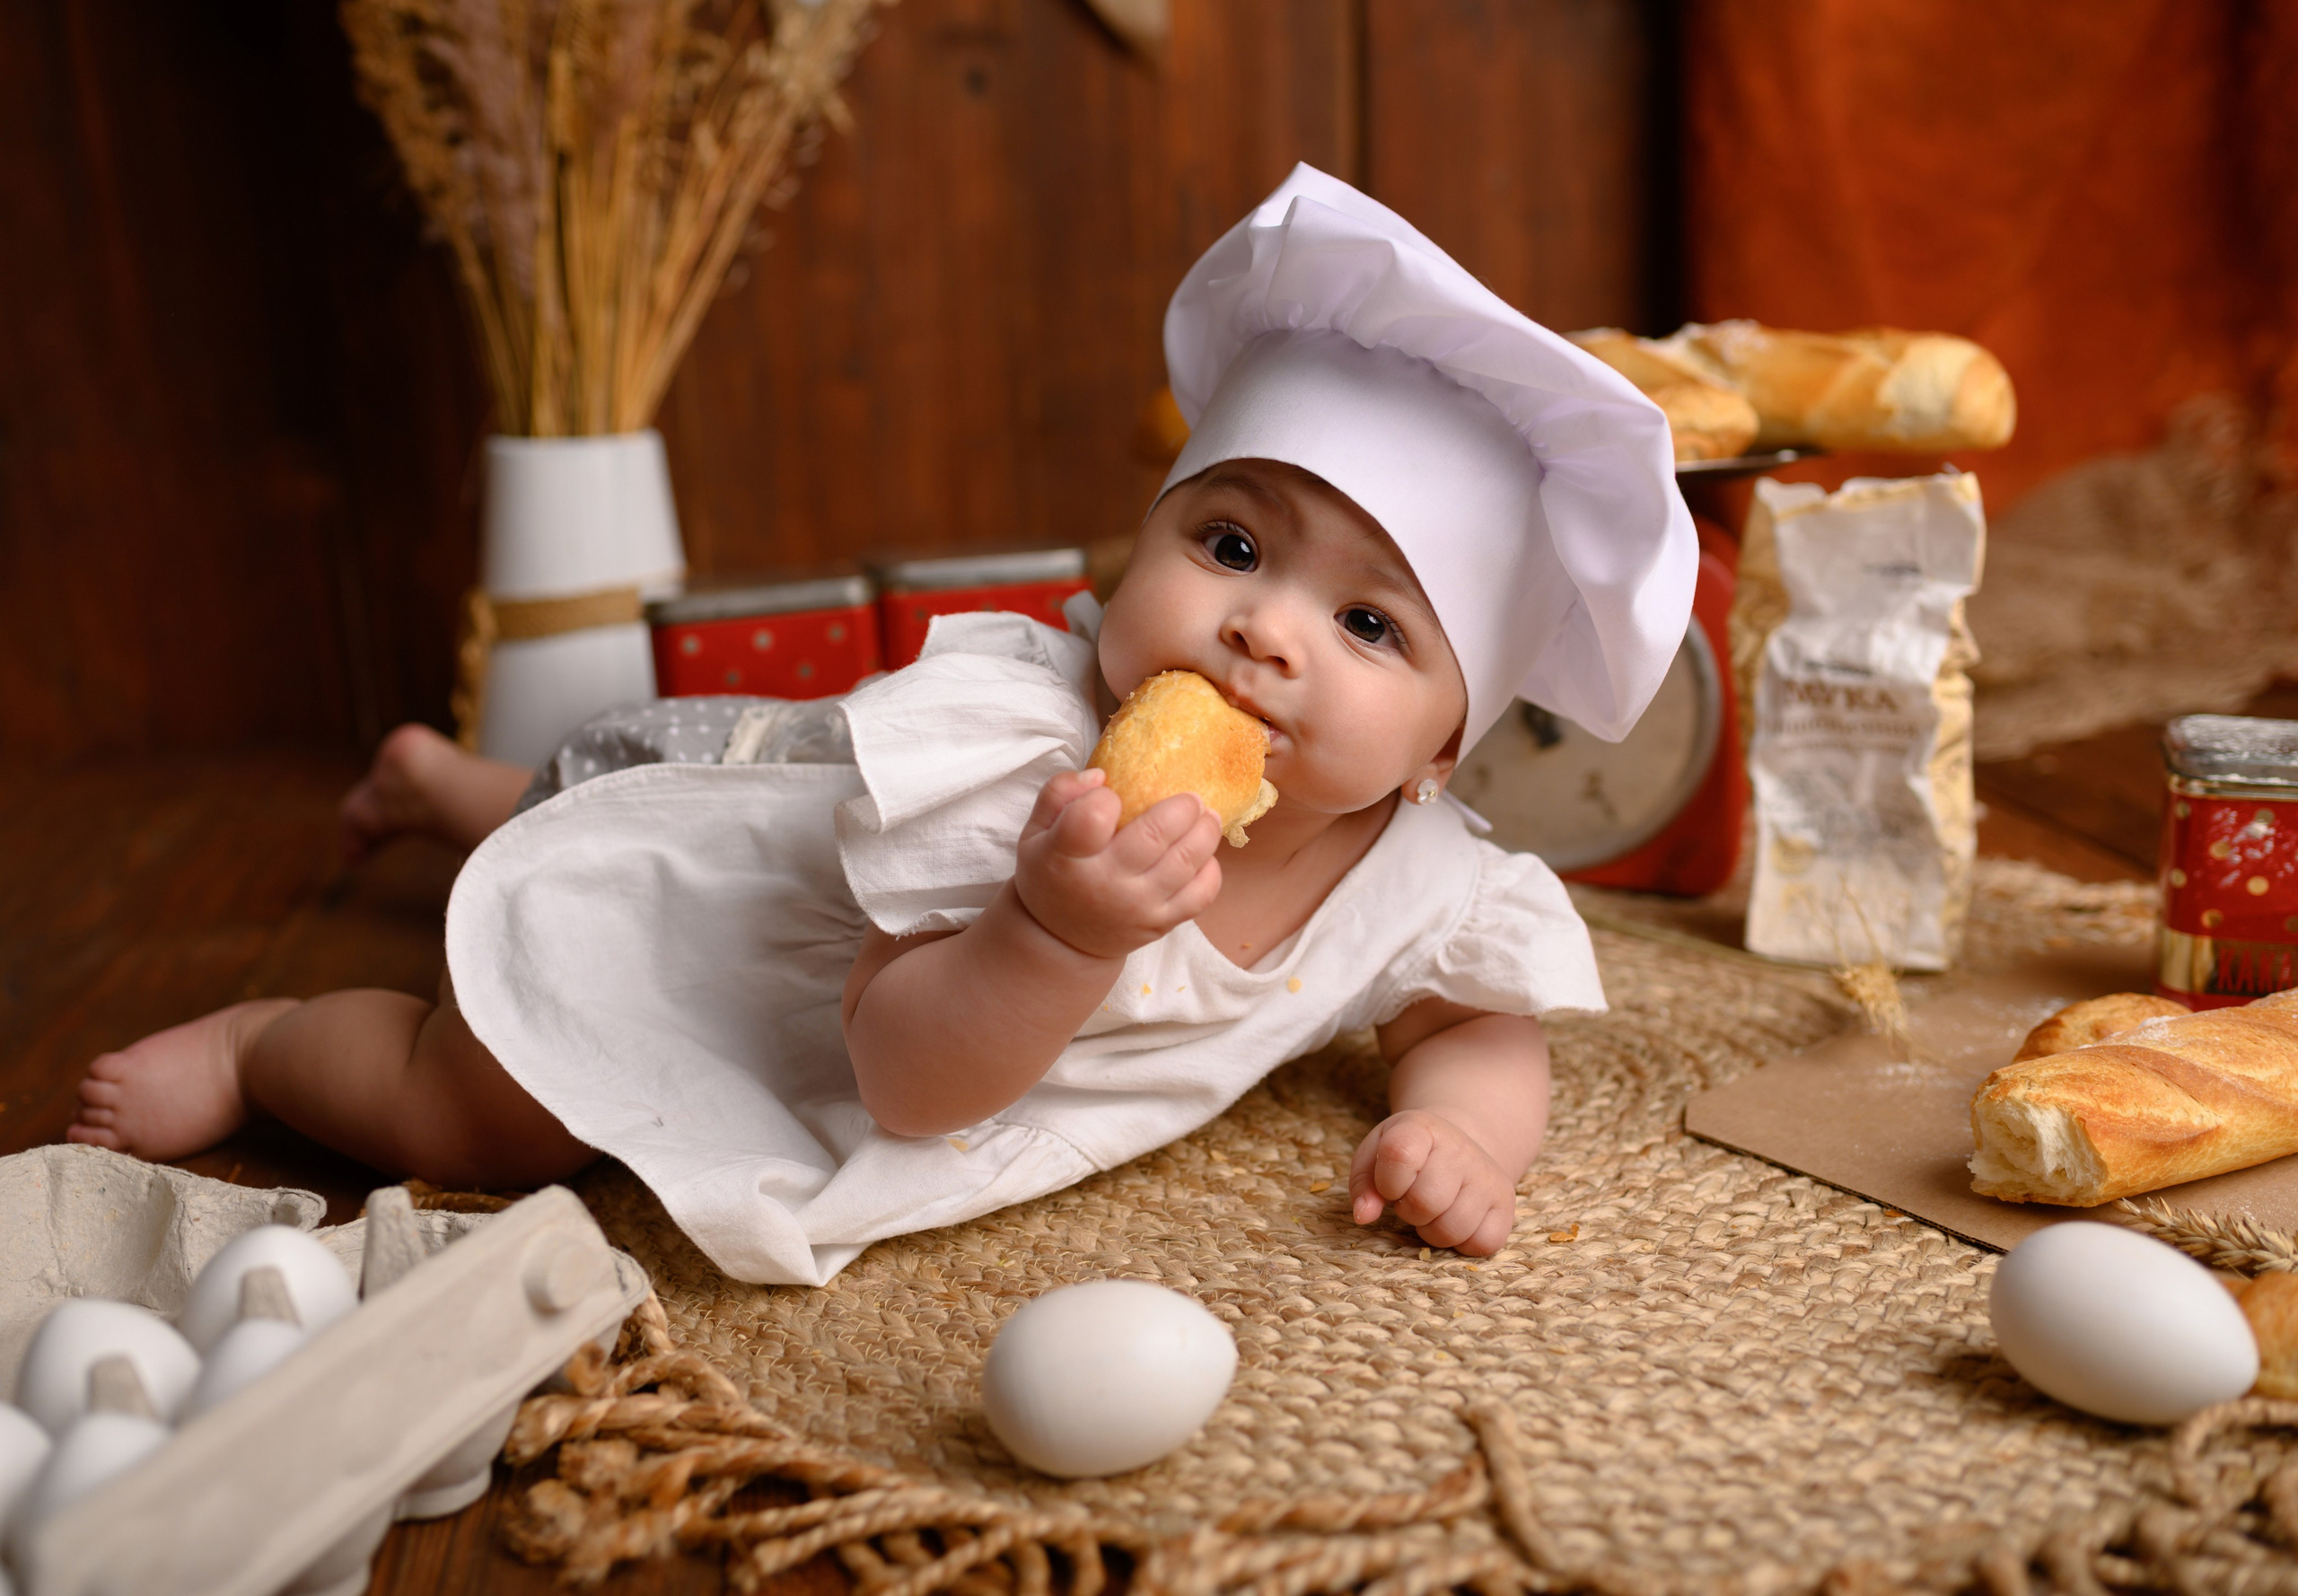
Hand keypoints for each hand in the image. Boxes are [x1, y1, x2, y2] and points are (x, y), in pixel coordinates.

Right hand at [1011, 769, 1222, 960]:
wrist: (1061, 938)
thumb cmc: (1052, 872)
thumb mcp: (1035, 831)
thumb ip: (1059, 793)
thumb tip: (1101, 776)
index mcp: (1066, 857)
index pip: (1091, 817)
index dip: (1106, 798)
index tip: (1113, 796)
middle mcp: (1104, 883)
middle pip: (1155, 835)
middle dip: (1182, 807)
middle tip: (1190, 798)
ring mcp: (1136, 907)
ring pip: (1185, 862)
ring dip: (1206, 832)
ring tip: (1207, 816)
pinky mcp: (1160, 923)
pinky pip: (1200, 896)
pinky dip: (1211, 870)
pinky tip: (1205, 855)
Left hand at [1348, 1108, 1517, 1254]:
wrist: (1457, 1145)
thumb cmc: (1408, 1156)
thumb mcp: (1375, 1155)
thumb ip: (1363, 1185)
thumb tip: (1364, 1217)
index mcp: (1421, 1128)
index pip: (1399, 1155)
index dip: (1387, 1182)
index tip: (1390, 1184)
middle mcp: (1461, 1149)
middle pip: (1426, 1202)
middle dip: (1409, 1211)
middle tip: (1412, 1198)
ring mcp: (1488, 1176)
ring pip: (1453, 1229)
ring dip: (1433, 1230)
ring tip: (1433, 1210)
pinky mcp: (1506, 1204)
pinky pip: (1483, 1244)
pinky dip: (1463, 1243)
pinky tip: (1455, 1221)